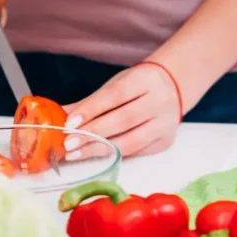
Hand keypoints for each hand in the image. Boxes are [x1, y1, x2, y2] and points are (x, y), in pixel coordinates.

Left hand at [63, 62, 183, 159]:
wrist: (175, 86)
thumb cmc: (139, 84)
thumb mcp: (117, 84)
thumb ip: (91, 101)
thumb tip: (61, 115)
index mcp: (146, 80)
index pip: (115, 96)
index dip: (91, 110)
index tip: (69, 123)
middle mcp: (160, 102)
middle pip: (123, 120)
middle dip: (92, 133)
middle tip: (68, 143)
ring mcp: (165, 124)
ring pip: (130, 141)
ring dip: (99, 149)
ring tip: (76, 154)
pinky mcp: (165, 142)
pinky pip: (136, 152)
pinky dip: (113, 155)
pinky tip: (94, 156)